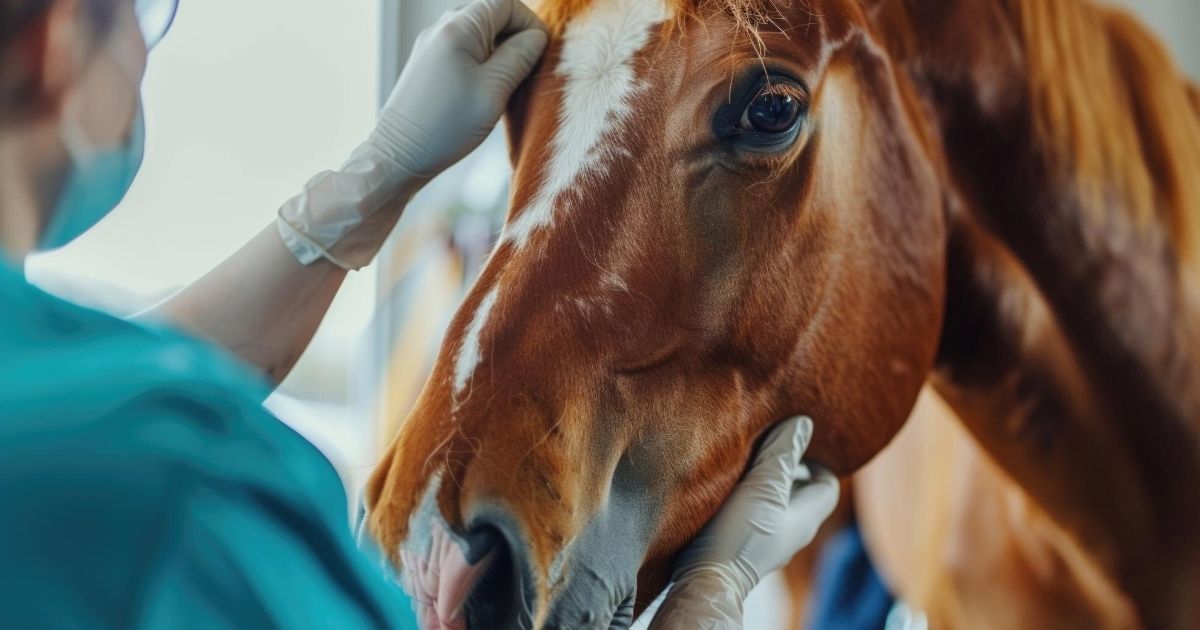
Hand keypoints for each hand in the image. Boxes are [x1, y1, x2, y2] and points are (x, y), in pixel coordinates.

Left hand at [276, 0, 547, 269]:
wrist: (399, 155)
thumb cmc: (447, 126)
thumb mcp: (494, 90)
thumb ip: (520, 56)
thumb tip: (536, 37)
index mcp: (458, 26)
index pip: (506, 4)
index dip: (531, 24)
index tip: (541, 53)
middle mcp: (441, 27)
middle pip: (492, 15)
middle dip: (516, 38)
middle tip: (527, 71)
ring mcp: (432, 45)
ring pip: (479, 34)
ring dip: (500, 52)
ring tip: (507, 84)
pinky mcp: (428, 64)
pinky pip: (464, 50)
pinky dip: (482, 62)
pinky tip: (486, 90)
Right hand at [649, 417, 839, 628]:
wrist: (705, 580)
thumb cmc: (739, 534)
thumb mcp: (764, 486)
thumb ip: (783, 453)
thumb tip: (803, 424)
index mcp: (806, 518)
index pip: (826, 483)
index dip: (814, 458)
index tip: (791, 439)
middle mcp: (790, 531)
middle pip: (798, 490)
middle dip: (784, 464)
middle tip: (763, 440)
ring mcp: (765, 540)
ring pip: (772, 500)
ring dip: (761, 478)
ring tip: (741, 457)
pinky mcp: (741, 543)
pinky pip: (751, 512)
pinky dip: (744, 495)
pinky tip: (723, 484)